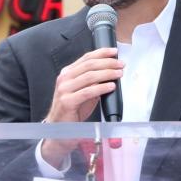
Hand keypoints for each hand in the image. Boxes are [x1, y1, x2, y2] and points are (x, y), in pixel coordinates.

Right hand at [40, 47, 123, 166]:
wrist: (60, 128)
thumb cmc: (73, 110)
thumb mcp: (84, 91)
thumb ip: (93, 81)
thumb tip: (111, 72)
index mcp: (67, 73)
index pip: (85, 58)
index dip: (101, 53)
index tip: (114, 52)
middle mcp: (64, 79)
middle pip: (89, 65)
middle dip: (108, 63)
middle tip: (120, 64)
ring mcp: (64, 90)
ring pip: (89, 76)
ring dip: (107, 73)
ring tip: (119, 73)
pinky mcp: (67, 101)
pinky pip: (88, 92)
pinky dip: (101, 87)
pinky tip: (111, 86)